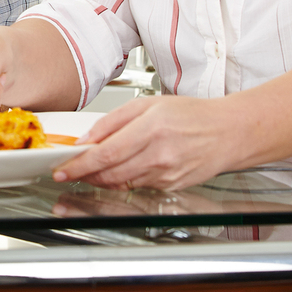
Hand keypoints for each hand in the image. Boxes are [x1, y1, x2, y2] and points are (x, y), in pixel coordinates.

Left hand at [52, 95, 241, 190]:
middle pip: (109, 173)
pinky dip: (123, 180)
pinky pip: (138, 185)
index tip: (62, 170)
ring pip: (121, 182)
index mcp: (151, 130)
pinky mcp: (171, 186)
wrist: (229, 133)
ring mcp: (166, 174)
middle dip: (84, 175)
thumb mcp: (148, 104)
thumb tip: (86, 139)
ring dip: (100, 179)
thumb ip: (113, 121)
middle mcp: (159, 155)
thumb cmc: (193, 115)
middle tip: (67, 172)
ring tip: (90, 169)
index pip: (105, 154)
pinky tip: (119, 171)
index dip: (79, 165)